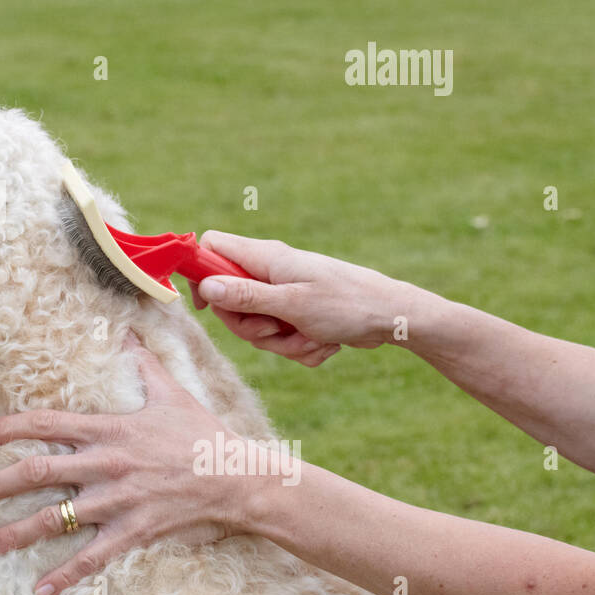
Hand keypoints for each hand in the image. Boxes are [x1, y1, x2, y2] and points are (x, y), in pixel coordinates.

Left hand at [0, 335, 249, 594]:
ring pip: (55, 518)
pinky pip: (90, 558)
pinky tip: (39, 590)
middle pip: (38, 473)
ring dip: (15, 532)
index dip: (11, 428)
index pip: (48, 424)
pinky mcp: (132, 532)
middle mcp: (105, 465)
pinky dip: (63, 575)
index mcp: (108, 430)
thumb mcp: (171, 392)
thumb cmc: (202, 434)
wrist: (237, 478)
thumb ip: (143, 364)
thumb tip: (129, 333)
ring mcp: (116, 501)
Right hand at [188, 231, 411, 365]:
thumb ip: (246, 295)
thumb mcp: (292, 304)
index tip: (206, 304)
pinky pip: (280, 337)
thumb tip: (206, 285)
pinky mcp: (296, 313)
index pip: (212, 248)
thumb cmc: (347, 304)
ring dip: (280, 342)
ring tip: (311, 337)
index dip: (200, 273)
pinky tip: (323, 342)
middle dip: (250, 326)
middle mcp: (270, 272)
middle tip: (276, 329)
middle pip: (229, 300)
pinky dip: (299, 346)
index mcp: (265, 257)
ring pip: (255, 324)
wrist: (394, 318)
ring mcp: (283, 293)